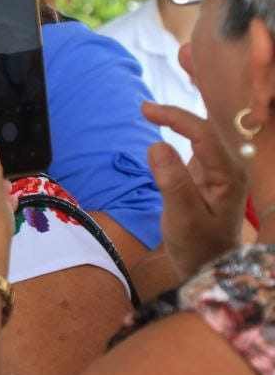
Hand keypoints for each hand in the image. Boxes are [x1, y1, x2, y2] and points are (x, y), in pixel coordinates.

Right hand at [142, 102, 246, 281]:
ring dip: (180, 120)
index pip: (203, 134)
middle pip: (206, 128)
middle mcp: (230, 167)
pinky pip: (197, 145)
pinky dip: (182, 132)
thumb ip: (172, 181)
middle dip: (178, 114)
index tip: (145, 111)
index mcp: (228, 175)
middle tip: (145, 107)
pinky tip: (168, 125)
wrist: (209, 267)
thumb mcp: (182, 218)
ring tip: (154, 110)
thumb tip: (156, 144)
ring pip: (202, 134)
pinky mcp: (209, 174)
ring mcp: (221, 170)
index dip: (175, 117)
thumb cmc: (197, 246)